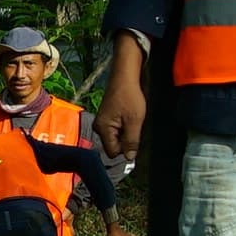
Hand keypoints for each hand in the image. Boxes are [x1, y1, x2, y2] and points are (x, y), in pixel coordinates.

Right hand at [94, 32, 148, 162]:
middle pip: (114, 146)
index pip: (113, 152)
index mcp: (103, 129)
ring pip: (117, 138)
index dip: (126, 150)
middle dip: (126, 141)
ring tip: (133, 121)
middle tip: (135, 127)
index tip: (135, 139)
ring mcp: (103, 122)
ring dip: (127, 133)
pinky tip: (131, 117)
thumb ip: (131, 141)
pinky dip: (125, 127)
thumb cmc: (130, 96)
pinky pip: (117, 130)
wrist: (125, 76)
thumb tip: (130, 159)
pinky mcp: (107, 118)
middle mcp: (99, 128)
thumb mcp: (135, 120)